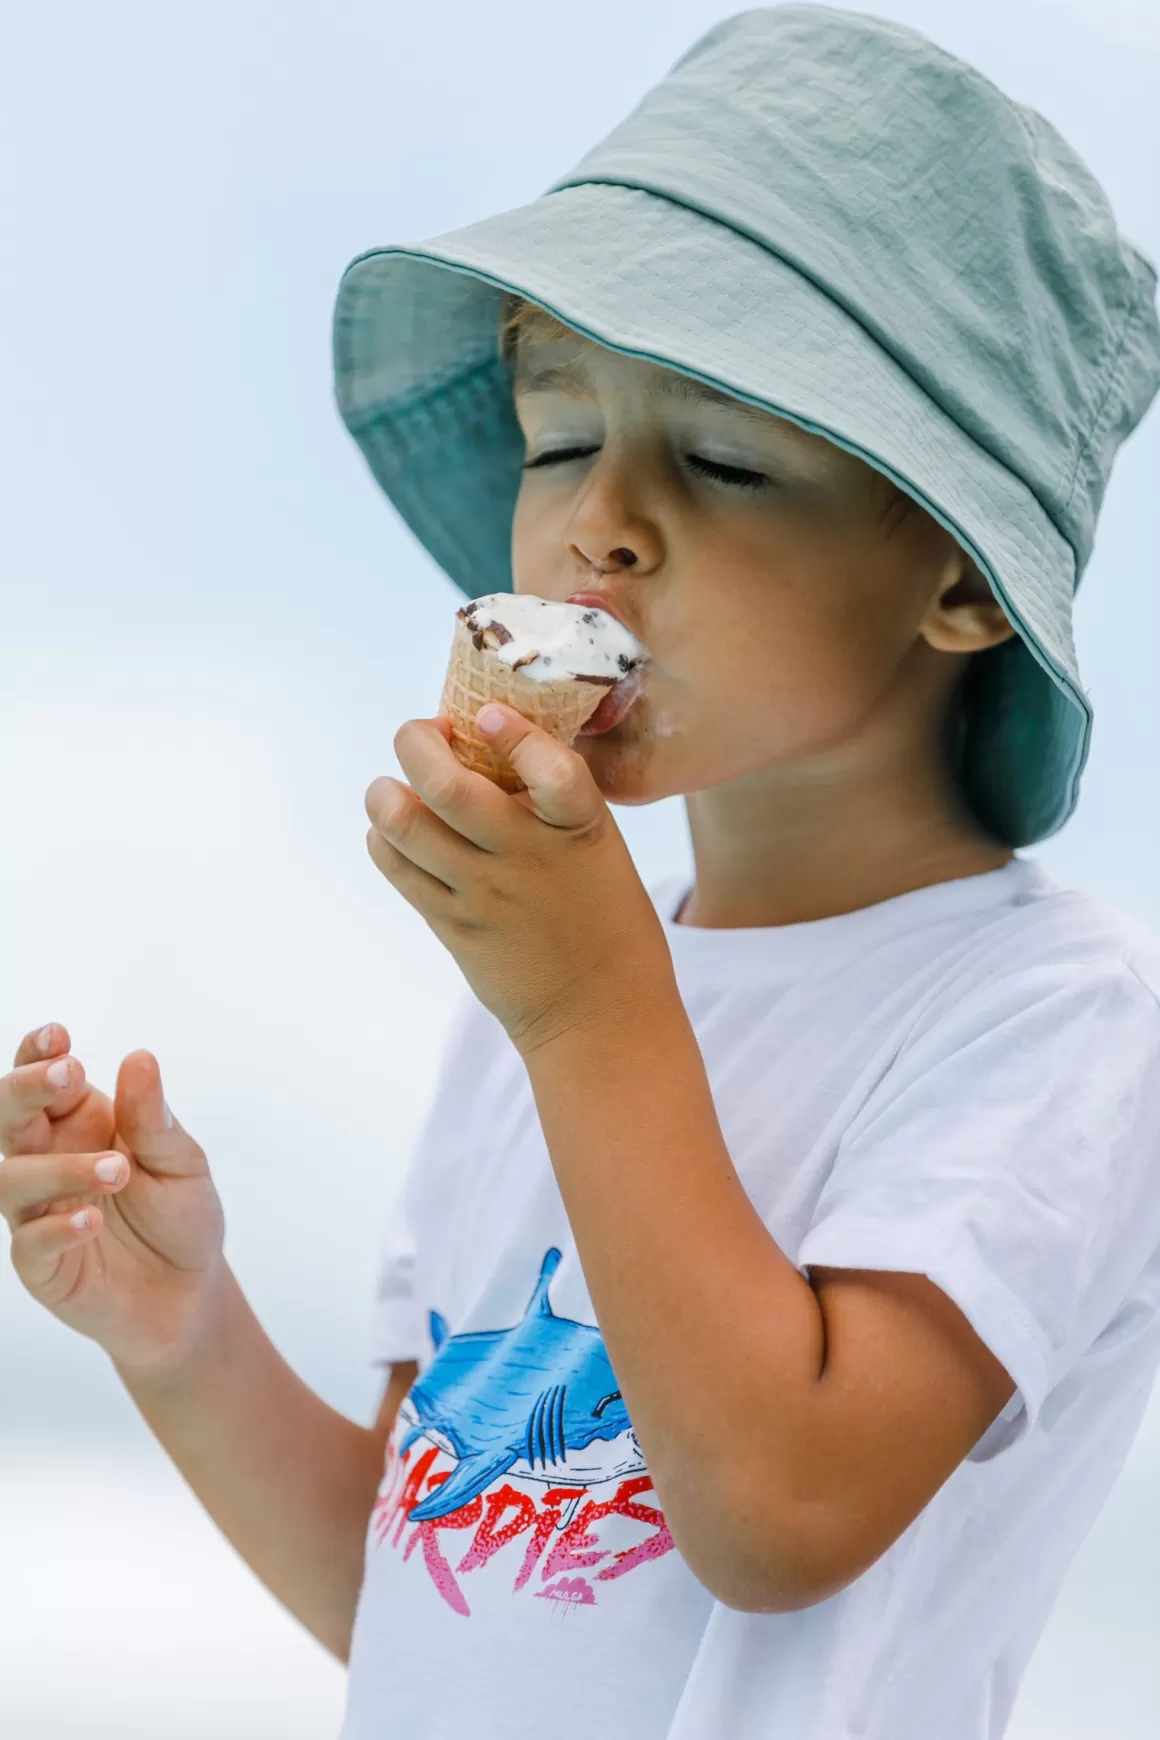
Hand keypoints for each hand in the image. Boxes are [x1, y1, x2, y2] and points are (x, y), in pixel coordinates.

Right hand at [0, 1023, 226, 1376]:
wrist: (191, 1293)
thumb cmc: (181, 1217)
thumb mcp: (181, 1162)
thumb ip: (153, 1118)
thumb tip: (138, 1058)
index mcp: (79, 1124)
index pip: (42, 1080)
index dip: (37, 1053)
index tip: (59, 1036)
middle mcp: (49, 1161)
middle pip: (7, 1118)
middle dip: (25, 1088)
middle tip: (68, 1073)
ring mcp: (39, 1214)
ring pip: (12, 1179)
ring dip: (60, 1168)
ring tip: (119, 1169)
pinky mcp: (43, 1266)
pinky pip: (28, 1243)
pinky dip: (56, 1228)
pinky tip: (91, 1220)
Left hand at [364, 705, 679, 1054]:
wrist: (598, 1012)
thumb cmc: (602, 915)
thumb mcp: (597, 846)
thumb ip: (550, 798)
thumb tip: (488, 736)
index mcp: (579, 828)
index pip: (553, 771)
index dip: (517, 734)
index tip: (489, 715)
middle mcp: (526, 857)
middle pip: (445, 787)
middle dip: (416, 741)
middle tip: (425, 735)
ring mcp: (483, 893)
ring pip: (403, 823)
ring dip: (385, 791)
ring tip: (396, 786)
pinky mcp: (453, 924)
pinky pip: (395, 865)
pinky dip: (383, 836)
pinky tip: (398, 831)